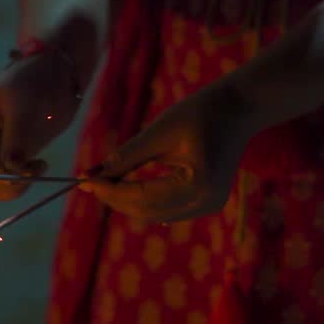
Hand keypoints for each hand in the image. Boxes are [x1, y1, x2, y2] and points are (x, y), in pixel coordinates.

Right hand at [0, 51, 81, 199]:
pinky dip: (22, 183)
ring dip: (13, 185)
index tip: (10, 173)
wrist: (57, 79)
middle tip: (27, 175)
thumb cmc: (35, 82)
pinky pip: (7, 182)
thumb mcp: (24, 107)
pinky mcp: (5, 159)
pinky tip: (39, 167)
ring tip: (37, 169)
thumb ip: (16, 139)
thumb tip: (11, 169)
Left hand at [80, 83, 256, 222]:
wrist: (240, 108)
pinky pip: (167, 210)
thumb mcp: (158, 132)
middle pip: (146, 212)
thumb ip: (125, 157)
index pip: (142, 197)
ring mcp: (208, 207)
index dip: (109, 190)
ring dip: (127, 202)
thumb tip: (91, 175)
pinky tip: (124, 189)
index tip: (84, 181)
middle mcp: (205, 204)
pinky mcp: (206, 204)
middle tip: (89, 182)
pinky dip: (144, 201)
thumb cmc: (200, 112)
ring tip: (102, 184)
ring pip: (155, 215)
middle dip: (115, 199)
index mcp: (197, 186)